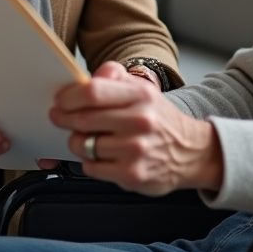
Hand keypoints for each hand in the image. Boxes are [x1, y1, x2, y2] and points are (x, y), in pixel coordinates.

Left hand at [48, 62, 222, 195]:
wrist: (192, 152)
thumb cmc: (160, 120)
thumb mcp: (143, 90)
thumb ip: (115, 77)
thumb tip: (87, 77)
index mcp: (141, 95)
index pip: (92, 92)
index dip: (69, 96)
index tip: (61, 100)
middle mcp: (139, 121)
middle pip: (84, 119)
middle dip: (64, 118)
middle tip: (60, 117)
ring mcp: (135, 150)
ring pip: (84, 145)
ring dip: (78, 141)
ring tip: (87, 138)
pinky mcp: (131, 174)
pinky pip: (91, 167)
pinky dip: (89, 161)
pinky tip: (101, 155)